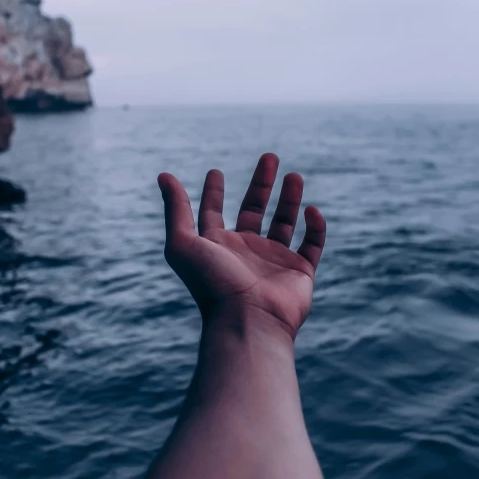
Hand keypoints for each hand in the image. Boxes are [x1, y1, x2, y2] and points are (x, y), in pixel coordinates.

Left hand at [158, 153, 325, 339]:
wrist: (248, 321)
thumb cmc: (213, 284)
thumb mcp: (183, 243)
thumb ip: (176, 209)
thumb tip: (164, 175)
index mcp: (217, 247)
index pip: (214, 214)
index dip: (213, 193)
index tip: (215, 172)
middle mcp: (245, 252)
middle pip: (254, 210)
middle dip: (261, 184)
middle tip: (270, 157)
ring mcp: (274, 262)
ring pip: (284, 223)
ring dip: (289, 199)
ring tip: (294, 175)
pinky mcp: (300, 273)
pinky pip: (312, 245)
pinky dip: (315, 228)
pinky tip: (311, 210)